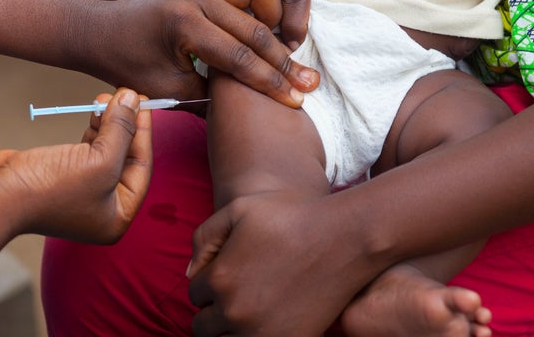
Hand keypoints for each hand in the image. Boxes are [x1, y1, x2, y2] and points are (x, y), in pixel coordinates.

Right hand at [0, 88, 151, 242]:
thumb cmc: (51, 188)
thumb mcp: (100, 159)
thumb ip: (122, 129)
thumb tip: (133, 98)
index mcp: (118, 216)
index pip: (142, 166)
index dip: (144, 132)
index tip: (144, 102)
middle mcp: (102, 208)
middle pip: (124, 158)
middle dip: (126, 125)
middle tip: (126, 95)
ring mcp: (81, 192)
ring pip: (106, 151)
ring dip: (109, 123)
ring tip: (105, 98)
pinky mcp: (62, 176)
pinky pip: (87, 149)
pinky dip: (93, 129)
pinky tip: (94, 111)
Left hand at [84, 0, 318, 109]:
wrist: (100, 31)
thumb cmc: (127, 64)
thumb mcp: (167, 89)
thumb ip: (210, 95)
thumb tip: (249, 103)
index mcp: (184, 26)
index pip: (239, 58)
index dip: (270, 83)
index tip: (296, 101)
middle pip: (254, 28)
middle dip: (284, 60)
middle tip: (308, 82)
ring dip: (274, 15)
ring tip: (283, 43)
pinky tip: (262, 11)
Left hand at [187, 191, 381, 335]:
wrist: (344, 238)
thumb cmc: (290, 217)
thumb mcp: (238, 209)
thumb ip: (203, 238)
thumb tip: (189, 274)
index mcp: (219, 279)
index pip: (194, 294)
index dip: (208, 281)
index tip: (229, 272)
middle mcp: (235, 311)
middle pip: (203, 327)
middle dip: (214, 311)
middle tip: (237, 294)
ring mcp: (262, 334)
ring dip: (231, 329)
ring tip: (252, 308)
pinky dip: (257, 336)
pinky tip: (269, 318)